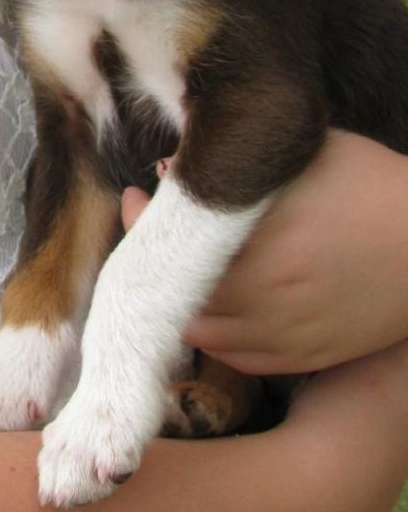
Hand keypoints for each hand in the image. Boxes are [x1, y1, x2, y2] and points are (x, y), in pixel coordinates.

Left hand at [121, 131, 407, 373]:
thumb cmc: (375, 187)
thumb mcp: (313, 153)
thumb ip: (246, 161)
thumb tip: (173, 166)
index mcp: (267, 239)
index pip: (175, 238)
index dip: (141, 217)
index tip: (136, 195)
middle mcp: (268, 294)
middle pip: (175, 292)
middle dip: (147, 259)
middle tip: (142, 230)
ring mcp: (284, 334)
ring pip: (196, 332)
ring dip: (172, 302)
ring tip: (169, 268)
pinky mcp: (301, 358)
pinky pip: (233, 357)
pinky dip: (208, 333)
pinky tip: (205, 305)